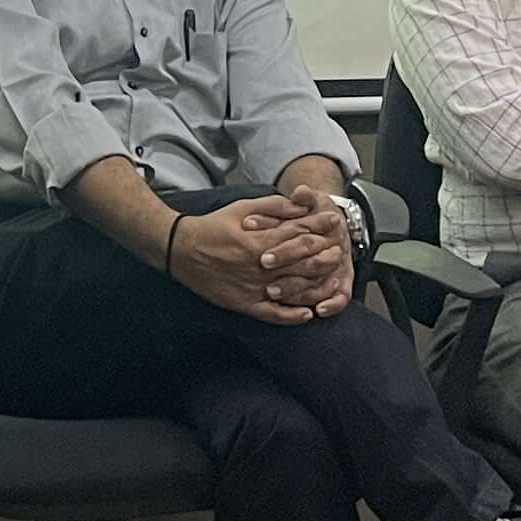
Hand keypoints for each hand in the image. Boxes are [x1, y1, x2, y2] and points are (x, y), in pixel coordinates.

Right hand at [171, 199, 348, 323]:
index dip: (319, 227)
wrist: (180, 250)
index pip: (298, 234)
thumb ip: (273, 207)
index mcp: (259, 241)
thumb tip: (300, 205)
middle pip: (300, 263)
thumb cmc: (212, 226)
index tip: (334, 221)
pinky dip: (291, 315)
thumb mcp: (241, 208)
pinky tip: (307, 314)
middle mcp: (259, 266)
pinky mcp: (244, 304)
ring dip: (315, 286)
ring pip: (292, 289)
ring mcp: (252, 288)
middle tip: (340, 251)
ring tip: (333, 282)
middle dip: (323, 256)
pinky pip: (272, 314)